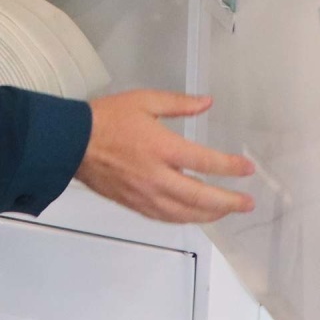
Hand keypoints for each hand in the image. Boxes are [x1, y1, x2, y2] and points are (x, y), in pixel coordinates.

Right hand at [75, 90, 254, 223]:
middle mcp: (158, 177)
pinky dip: (186, 218)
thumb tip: (207, 103)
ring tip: (226, 211)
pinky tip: (195, 215)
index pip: (205, 162)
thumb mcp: (144, 100)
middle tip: (247, 203)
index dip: (231, 167)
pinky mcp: (135, 205)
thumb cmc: (107, 118)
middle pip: (201, 197)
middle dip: (229, 202)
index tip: (247, 168)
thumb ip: (179, 103)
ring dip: (211, 214)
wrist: (71, 143)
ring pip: (186, 213)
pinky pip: (167, 218)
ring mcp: (146, 195)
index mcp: (162, 148)